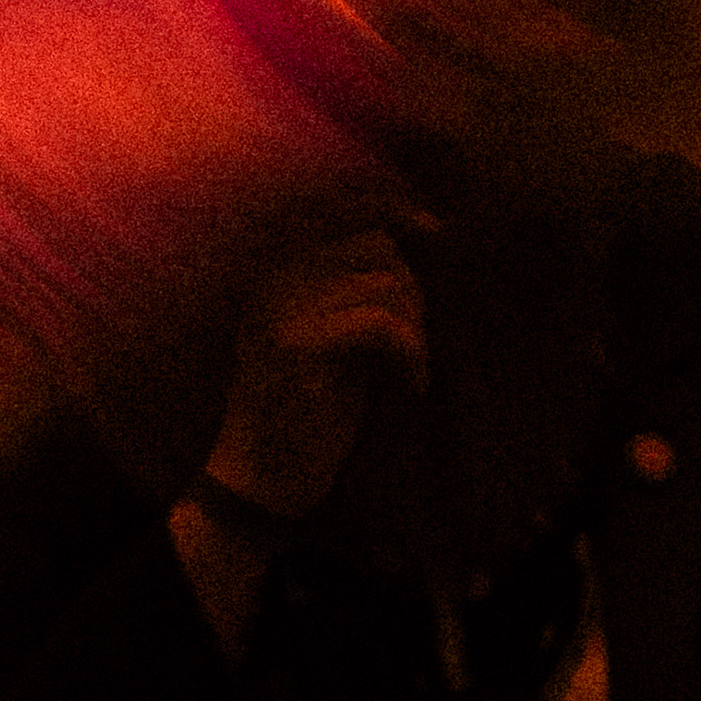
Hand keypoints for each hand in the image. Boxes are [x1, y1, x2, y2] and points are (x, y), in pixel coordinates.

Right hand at [199, 219, 430, 525]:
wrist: (261, 480)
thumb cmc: (310, 414)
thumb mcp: (338, 337)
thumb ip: (362, 292)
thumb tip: (425, 242)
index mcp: (280, 272)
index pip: (354, 219)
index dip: (403, 220)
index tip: (439, 234)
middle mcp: (275, 280)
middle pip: (377, 249)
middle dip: (414, 294)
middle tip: (416, 348)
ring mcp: (282, 310)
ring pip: (386, 285)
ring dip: (416, 331)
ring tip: (413, 371)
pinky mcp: (297, 345)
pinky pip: (381, 324)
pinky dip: (410, 354)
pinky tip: (411, 387)